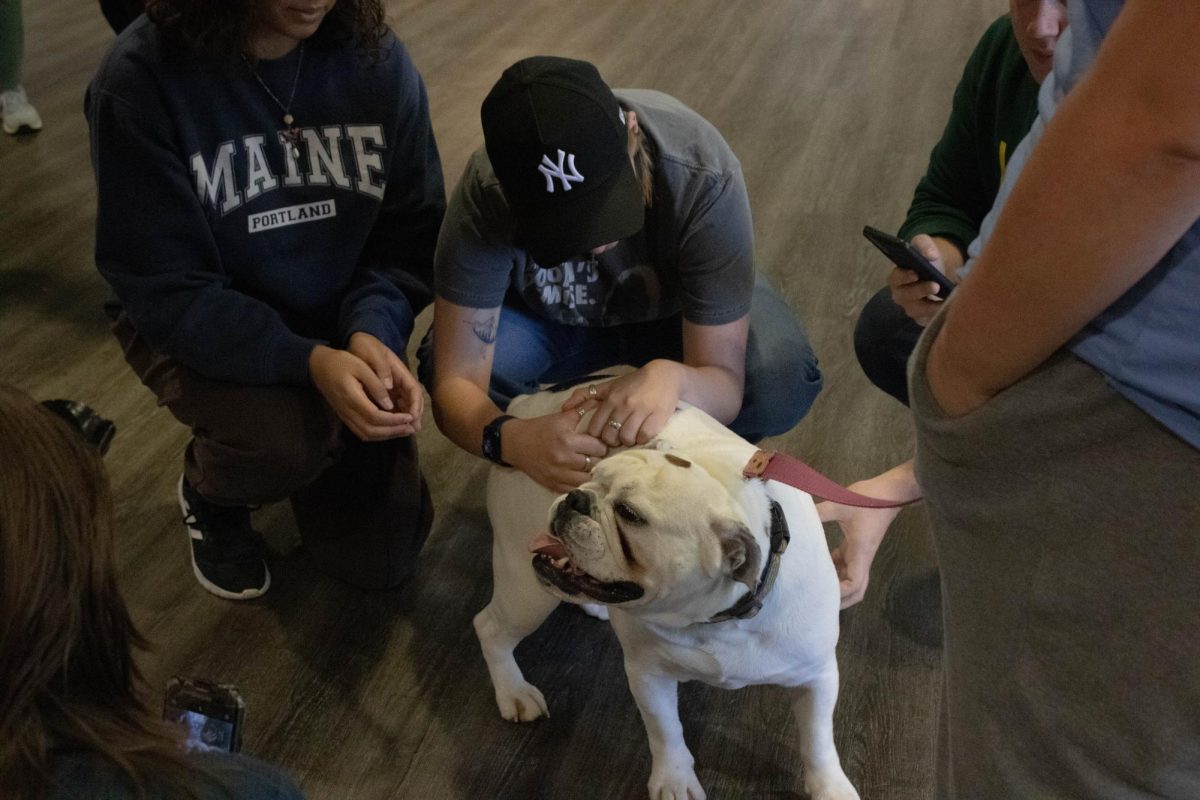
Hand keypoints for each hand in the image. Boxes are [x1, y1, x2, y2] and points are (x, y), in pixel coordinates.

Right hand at [309, 344, 417, 440]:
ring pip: (366, 434)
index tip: (410, 417)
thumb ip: (375, 385)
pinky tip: (390, 429)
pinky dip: (378, 434)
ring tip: (405, 430)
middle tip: (412, 428)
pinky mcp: (345, 417)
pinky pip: (361, 432)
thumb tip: (389, 405)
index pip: (375, 417)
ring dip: (387, 436)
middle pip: (372, 430)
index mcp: (352, 398)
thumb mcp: (361, 366)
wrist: (318, 367)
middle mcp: (347, 411)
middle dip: (394, 431)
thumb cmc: (341, 362)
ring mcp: (345, 416)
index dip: (394, 420)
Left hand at [348, 332, 423, 425]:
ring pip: (403, 405)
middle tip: (411, 430)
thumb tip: (389, 386)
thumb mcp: (374, 353)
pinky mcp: (383, 391)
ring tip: (403, 432)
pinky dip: (393, 416)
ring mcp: (392, 387)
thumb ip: (382, 369)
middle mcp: (399, 381)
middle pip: (412, 401)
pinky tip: (389, 426)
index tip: (412, 417)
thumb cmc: (366, 346)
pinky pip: (392, 406)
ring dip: (404, 418)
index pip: (414, 390)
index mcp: (400, 372)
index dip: (416, 405)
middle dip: (413, 416)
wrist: (355, 342)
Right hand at [504, 412, 608, 492]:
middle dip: (598, 459)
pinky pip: (574, 489)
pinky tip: (579, 475)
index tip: (599, 444)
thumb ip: (582, 409)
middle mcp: (563, 460)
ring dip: (590, 473)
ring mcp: (558, 475)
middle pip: (595, 465)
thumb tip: (600, 402)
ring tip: (589, 466)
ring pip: (587, 479)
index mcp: (567, 441)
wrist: (516, 443)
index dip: (601, 445)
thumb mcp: (561, 416)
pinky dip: (579, 484)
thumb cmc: (540, 428)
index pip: (598, 448)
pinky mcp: (553, 485)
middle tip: (595, 455)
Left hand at [561, 361, 682, 447]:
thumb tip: (564, 408)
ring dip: (628, 441)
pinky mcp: (657, 416)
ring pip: (626, 438)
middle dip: (612, 441)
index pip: (595, 428)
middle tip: (618, 438)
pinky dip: (642, 439)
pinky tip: (643, 434)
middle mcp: (624, 405)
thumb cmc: (634, 383)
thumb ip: (585, 395)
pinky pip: (644, 437)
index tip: (605, 435)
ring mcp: (641, 411)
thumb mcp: (608, 386)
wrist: (664, 376)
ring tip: (631, 436)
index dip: (598, 436)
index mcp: (610, 399)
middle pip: (610, 436)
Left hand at [820, 498, 901, 608]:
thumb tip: (797, 517)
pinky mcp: (856, 545)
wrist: (890, 491)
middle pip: (857, 590)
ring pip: (851, 578)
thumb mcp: (840, 504)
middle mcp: (862, 558)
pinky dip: (835, 568)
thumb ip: (819, 512)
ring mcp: (860, 553)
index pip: (854, 585)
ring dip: (838, 584)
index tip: (822, 591)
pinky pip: (846, 564)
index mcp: (860, 554)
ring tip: (816, 586)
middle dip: (842, 599)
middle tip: (820, 600)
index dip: (840, 593)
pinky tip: (819, 564)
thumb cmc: (869, 500)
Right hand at [887, 234, 951, 325]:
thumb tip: (931, 255)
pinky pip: (928, 320)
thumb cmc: (927, 259)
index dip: (904, 277)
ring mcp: (911, 308)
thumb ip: (924, 245)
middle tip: (935, 285)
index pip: (896, 278)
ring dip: (931, 307)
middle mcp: (901, 295)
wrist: (938, 271)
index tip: (915, 273)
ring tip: (946, 300)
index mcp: (897, 278)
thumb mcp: (924, 245)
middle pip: (905, 296)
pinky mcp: (922, 318)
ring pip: (917, 311)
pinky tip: (951, 308)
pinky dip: (939, 315)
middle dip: (920, 291)